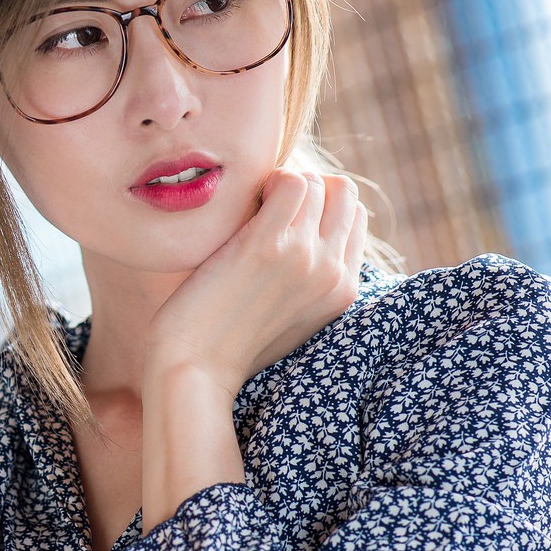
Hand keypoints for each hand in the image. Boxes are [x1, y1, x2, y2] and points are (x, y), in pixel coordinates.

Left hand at [144, 170, 368, 399]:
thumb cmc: (228, 343)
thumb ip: (307, 282)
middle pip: (345, 193)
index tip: (283, 214)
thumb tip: (305, 239)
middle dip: (308, 187)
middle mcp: (334, 273)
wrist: (195, 370)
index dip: (319, 205)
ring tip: (253, 206)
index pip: (354, 218)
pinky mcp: (269, 246)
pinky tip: (244, 202)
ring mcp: (305, 258)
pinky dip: (268, 181)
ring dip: (283, 183)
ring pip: (320, 183)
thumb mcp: (289, 317)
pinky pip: (291, 183)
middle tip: (267, 204)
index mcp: (343, 291)